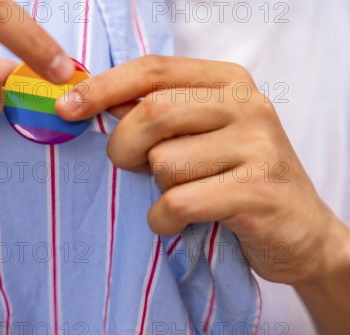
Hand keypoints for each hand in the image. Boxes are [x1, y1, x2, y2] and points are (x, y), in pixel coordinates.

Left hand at [56, 55, 349, 285]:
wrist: (300, 232)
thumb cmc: (235, 181)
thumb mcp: (203, 136)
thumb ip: (159, 115)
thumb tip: (93, 101)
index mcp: (228, 82)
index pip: (153, 70)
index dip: (103, 87)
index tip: (66, 108)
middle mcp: (247, 105)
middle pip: (152, 112)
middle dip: (125, 148)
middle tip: (133, 169)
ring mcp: (258, 146)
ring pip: (164, 163)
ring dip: (157, 190)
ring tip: (184, 197)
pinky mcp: (257, 190)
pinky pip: (178, 202)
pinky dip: (163, 221)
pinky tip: (179, 224)